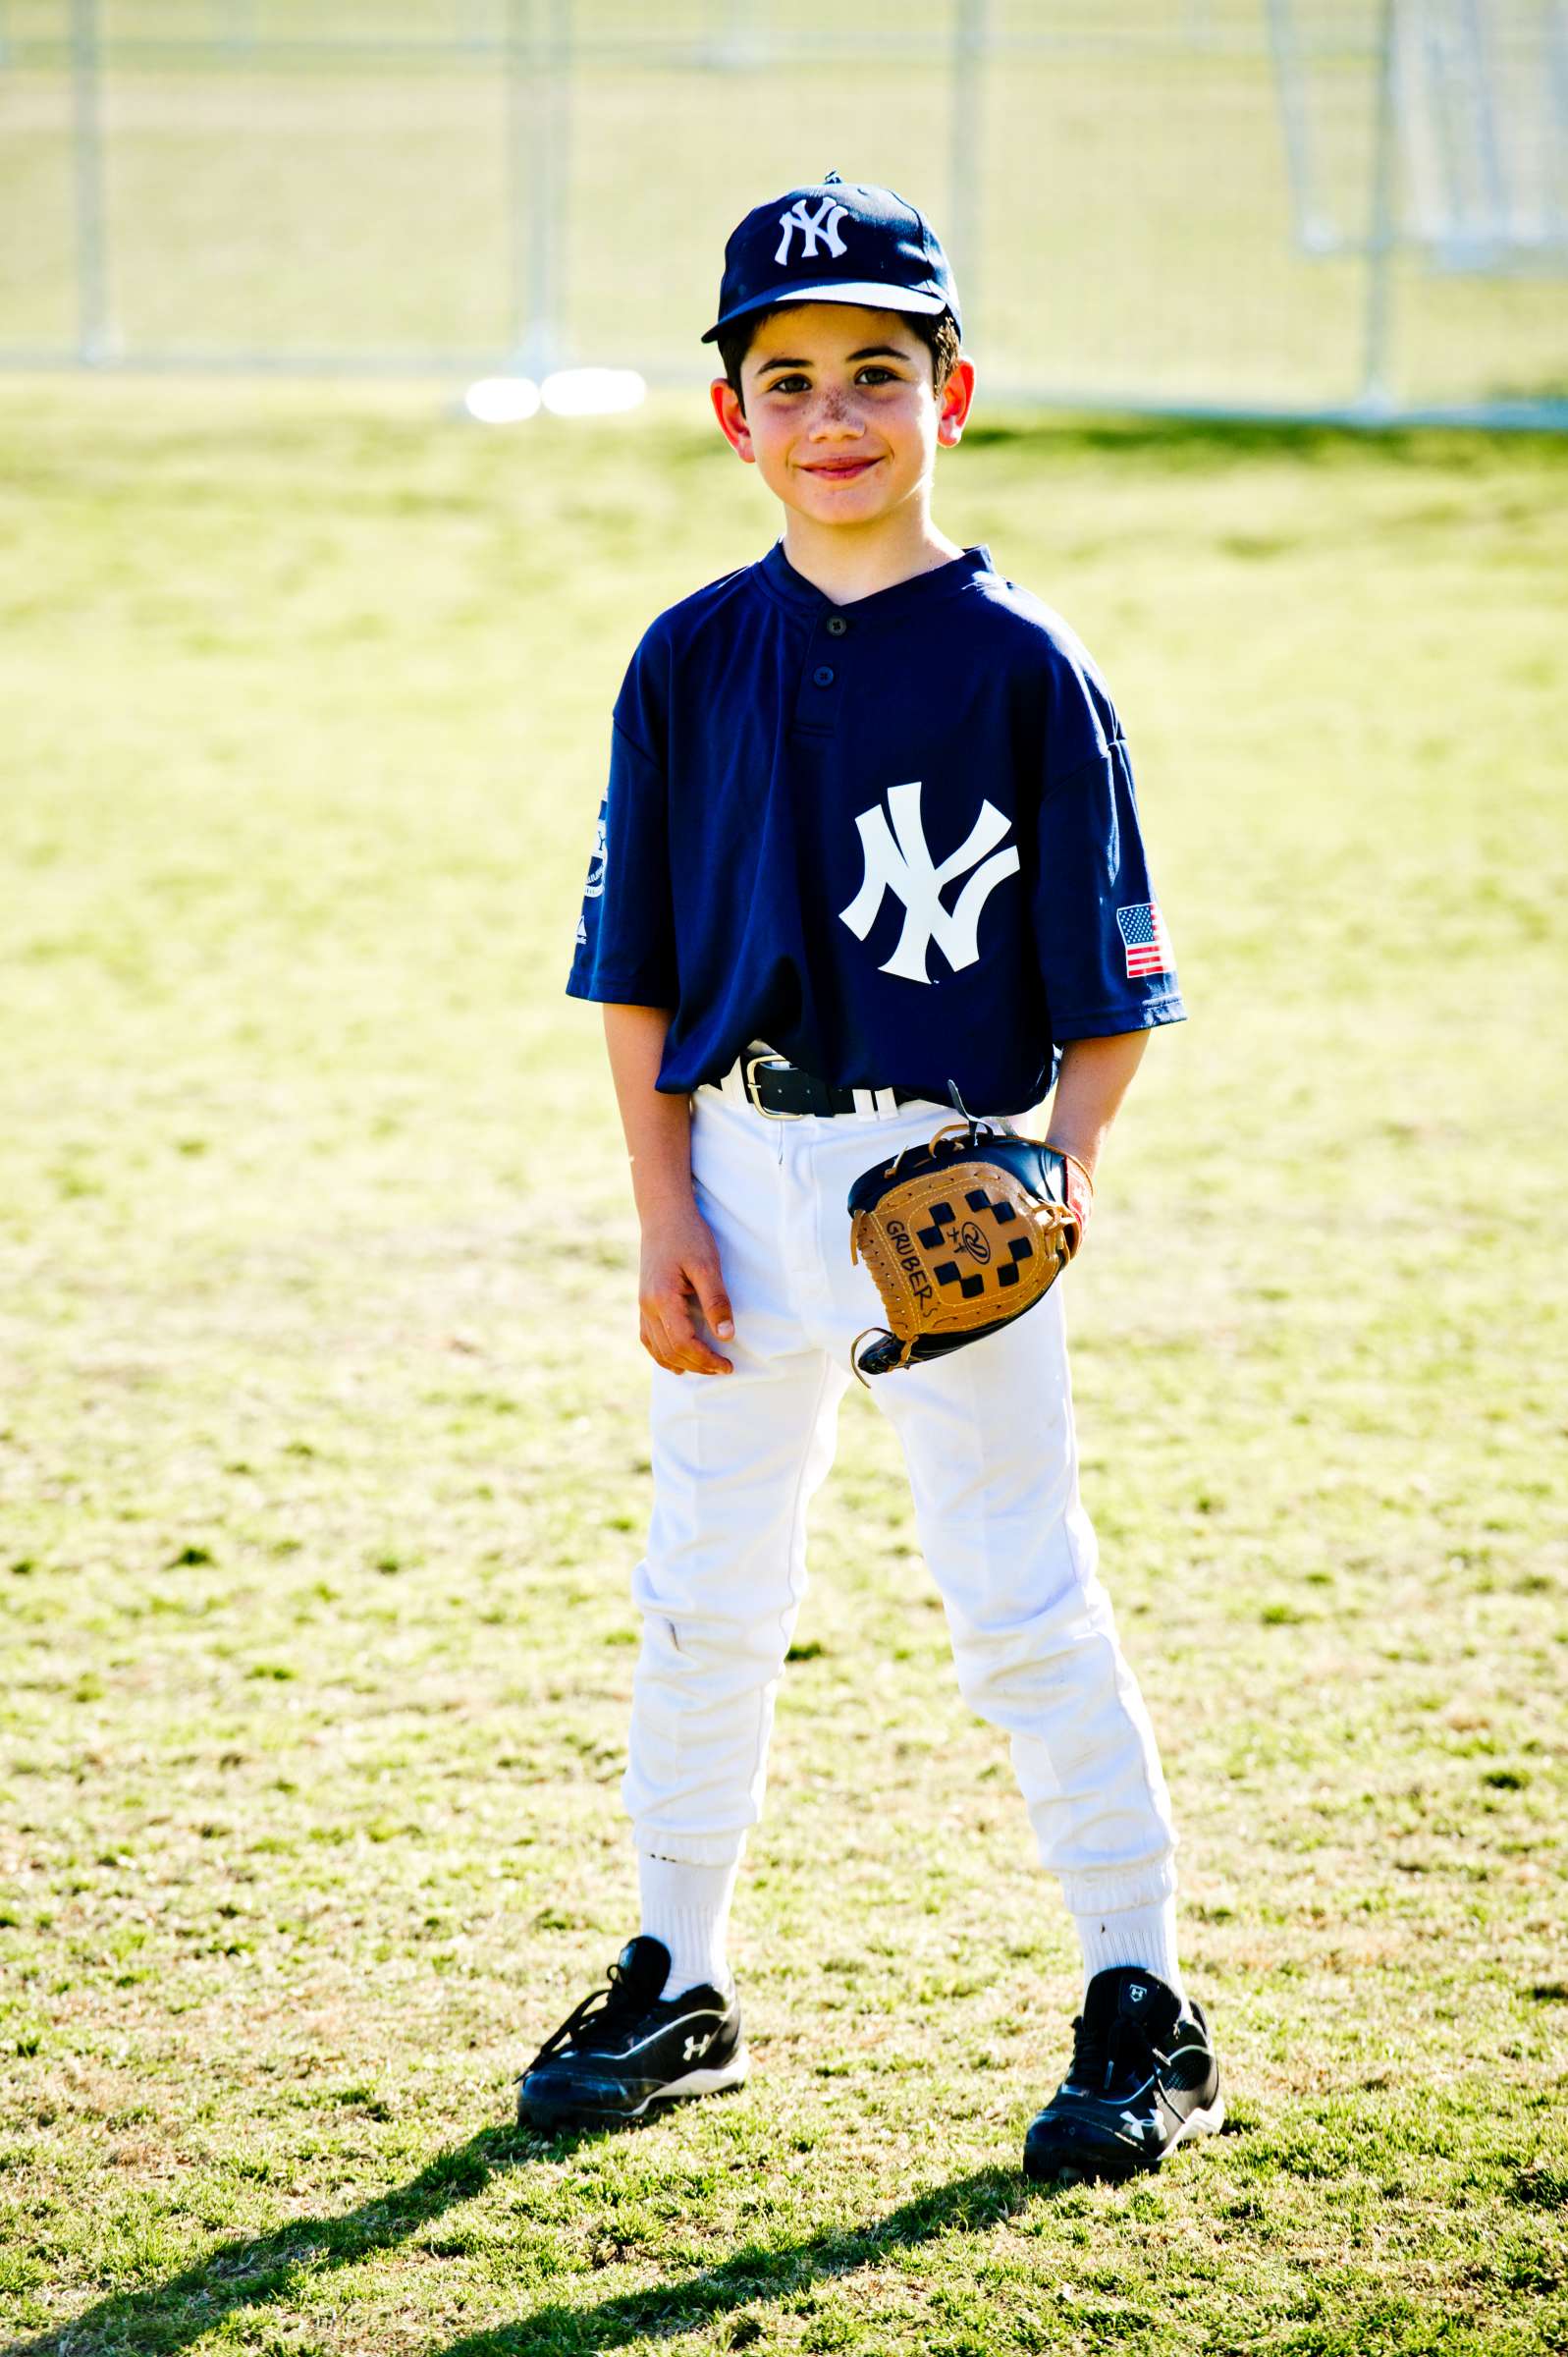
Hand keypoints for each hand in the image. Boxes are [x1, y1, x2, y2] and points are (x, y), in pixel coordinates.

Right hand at [638, 1199, 735, 1375]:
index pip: (683, 1343)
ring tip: (706, 1368)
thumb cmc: (688, 1235)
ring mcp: (642, 1304)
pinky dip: (661, 1354)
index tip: (728, 1365)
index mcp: (662, 1298)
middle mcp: (647, 1306)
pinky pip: (648, 1337)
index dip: (706, 1359)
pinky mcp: (644, 1300)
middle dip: (698, 1365)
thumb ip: (716, 1301)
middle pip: (670, 1351)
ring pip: (657, 1348)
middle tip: (724, 1368)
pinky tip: (676, 1362)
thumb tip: (726, 1336)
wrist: (663, 1213)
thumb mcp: (708, 1265)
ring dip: (681, 1364)